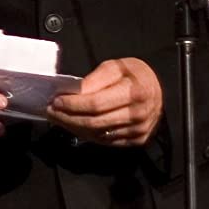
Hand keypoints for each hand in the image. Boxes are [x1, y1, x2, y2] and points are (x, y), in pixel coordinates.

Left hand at [46, 56, 163, 146]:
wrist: (157, 90)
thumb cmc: (134, 75)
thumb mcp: (116, 67)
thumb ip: (94, 79)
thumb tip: (74, 93)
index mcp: (134, 92)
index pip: (95, 103)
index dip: (73, 104)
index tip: (56, 101)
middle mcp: (138, 114)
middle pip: (94, 122)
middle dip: (67, 118)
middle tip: (51, 112)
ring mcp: (138, 130)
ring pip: (97, 134)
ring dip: (74, 128)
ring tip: (59, 119)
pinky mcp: (137, 140)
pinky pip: (106, 141)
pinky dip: (88, 135)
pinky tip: (76, 126)